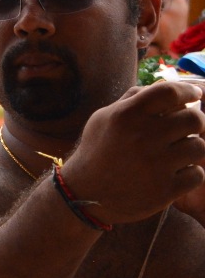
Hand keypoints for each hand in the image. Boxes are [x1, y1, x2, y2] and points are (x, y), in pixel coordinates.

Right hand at [60, 81, 204, 224]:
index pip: (170, 92)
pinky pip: (197, 173)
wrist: (84, 193)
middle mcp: (142, 137)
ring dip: (193, 147)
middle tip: (190, 126)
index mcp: (126, 115)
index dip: (188, 90)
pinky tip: (176, 172)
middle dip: (196, 120)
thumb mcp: (104, 118)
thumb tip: (162, 84)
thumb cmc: (97, 150)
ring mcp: (155, 164)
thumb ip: (132, 100)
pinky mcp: (165, 189)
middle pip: (193, 118)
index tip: (195, 94)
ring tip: (181, 151)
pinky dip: (190, 172)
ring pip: (199, 146)